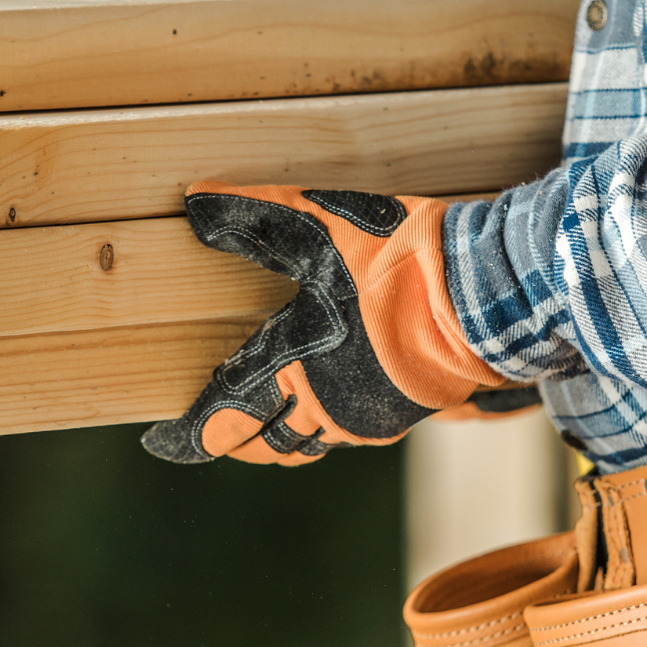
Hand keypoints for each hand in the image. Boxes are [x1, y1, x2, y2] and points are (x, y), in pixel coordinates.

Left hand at [142, 185, 510, 464]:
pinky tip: (326, 403)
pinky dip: (322, 426)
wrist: (484, 295)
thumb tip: (194, 203)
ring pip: (307, 444)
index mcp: (292, 368)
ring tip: (265, 421)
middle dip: (235, 438)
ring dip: (279, 436)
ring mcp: (366, 417)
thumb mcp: (319, 223)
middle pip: (265, 443)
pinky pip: (346, 433)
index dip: (191, 435)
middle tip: (214, 430)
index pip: (225, 419)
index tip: (163, 442)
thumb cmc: (399, 261)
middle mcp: (323, 406)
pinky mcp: (403, 413)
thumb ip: (256, 215)